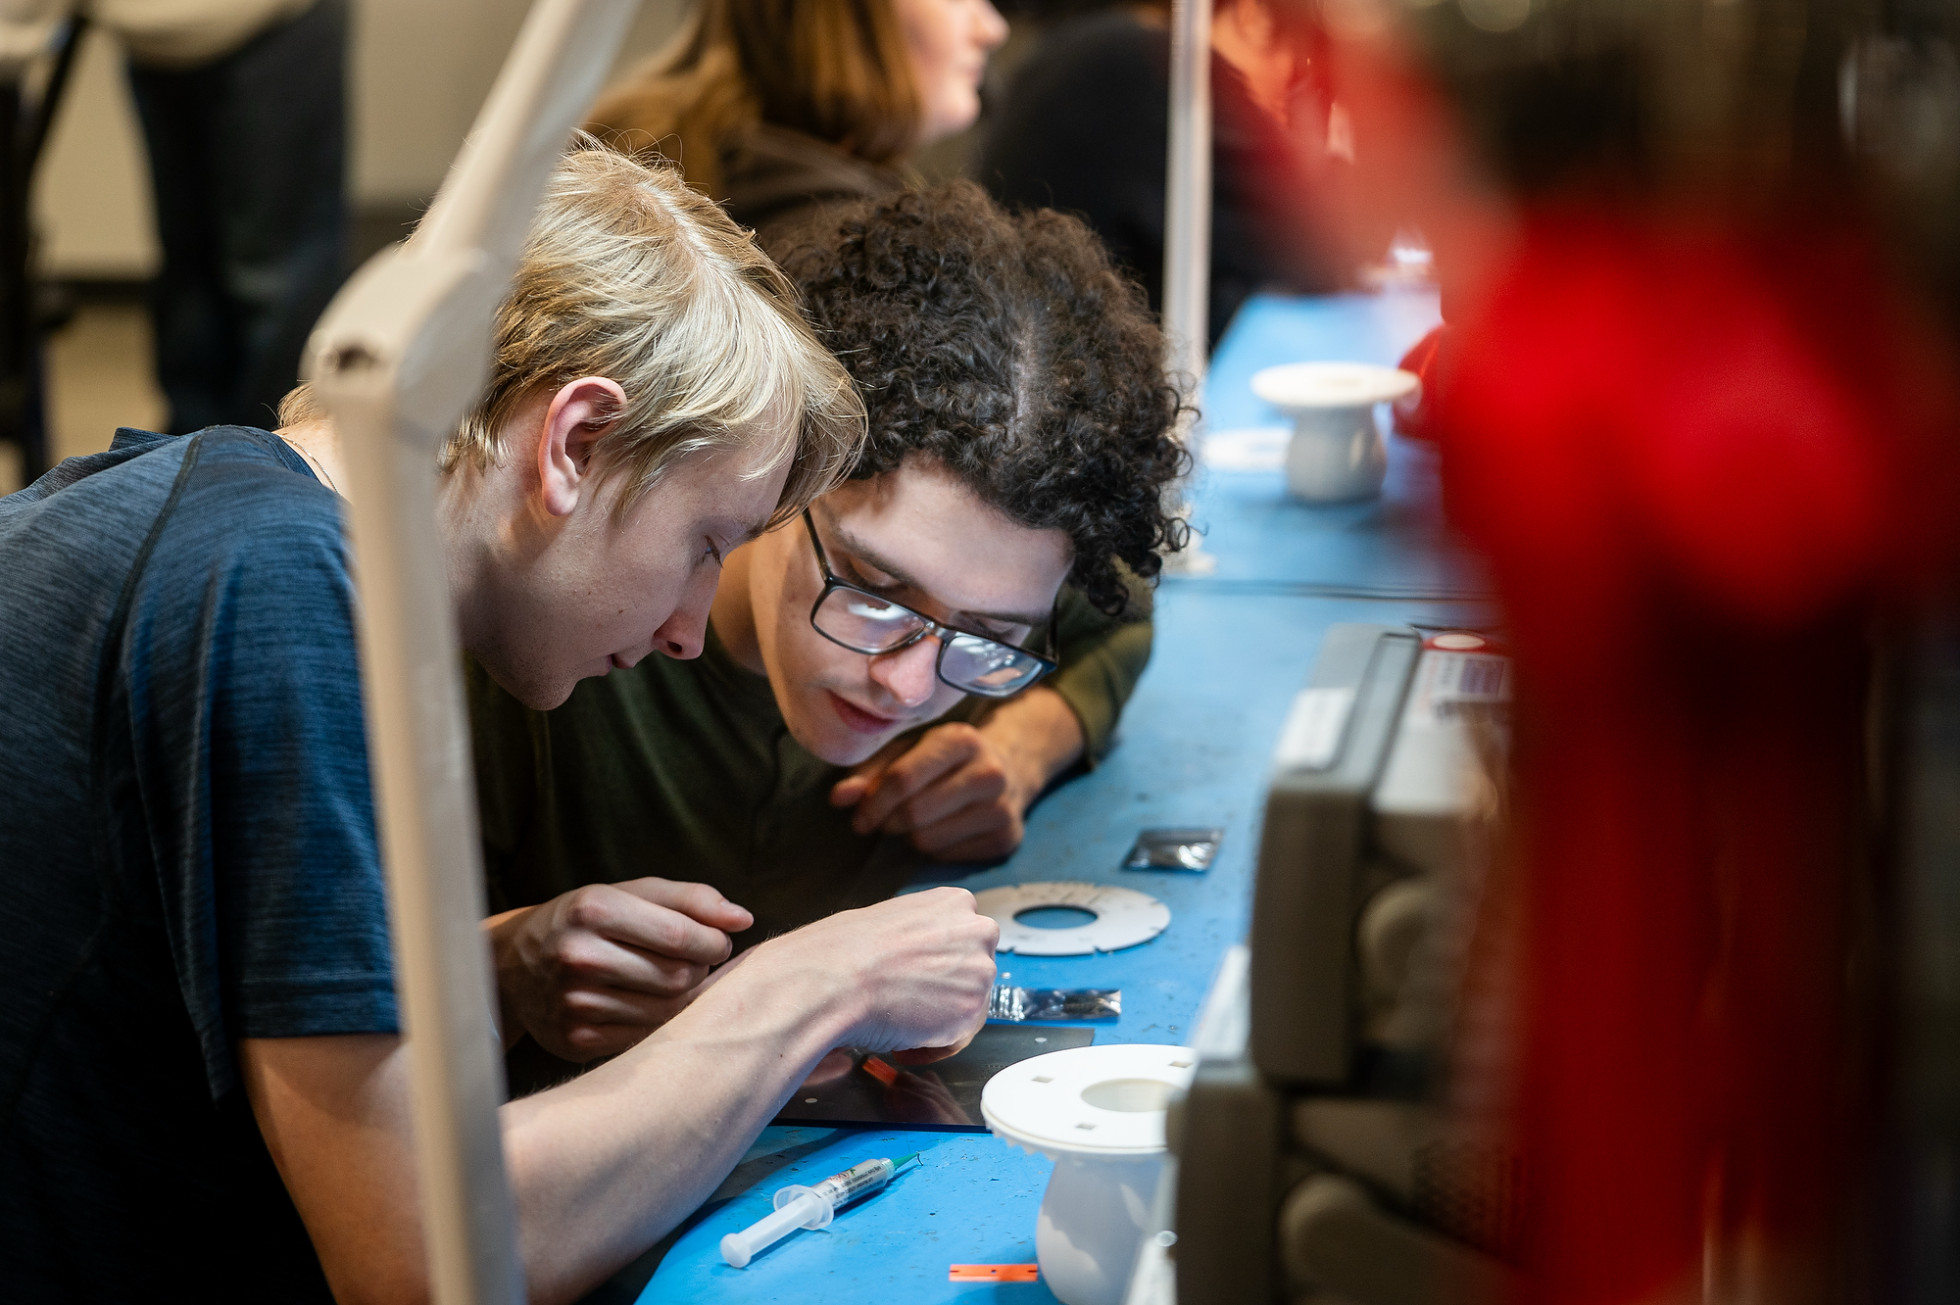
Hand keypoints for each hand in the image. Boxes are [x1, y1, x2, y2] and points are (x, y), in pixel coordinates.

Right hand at [488, 879, 752, 1061]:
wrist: (516, 963)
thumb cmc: (588, 921)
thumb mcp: (631, 893)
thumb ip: (691, 900)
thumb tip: (743, 919)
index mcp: (594, 909)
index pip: (682, 936)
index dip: (714, 942)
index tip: (717, 941)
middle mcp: (579, 956)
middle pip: (679, 977)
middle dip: (699, 969)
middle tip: (691, 961)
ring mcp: (574, 1002)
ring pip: (668, 1011)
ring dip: (682, 997)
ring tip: (668, 979)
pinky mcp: (576, 1039)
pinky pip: (646, 1036)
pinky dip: (658, 1021)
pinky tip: (644, 1002)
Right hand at [746, 887, 997, 1060]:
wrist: (837, 979)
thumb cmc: (847, 950)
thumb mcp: (889, 921)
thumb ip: (918, 938)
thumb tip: (913, 959)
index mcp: (955, 902)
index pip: (962, 940)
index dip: (938, 966)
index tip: (919, 981)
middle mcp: (977, 931)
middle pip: (971, 972)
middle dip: (942, 993)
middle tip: (909, 1008)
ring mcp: (980, 970)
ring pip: (968, 1005)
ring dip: (937, 1022)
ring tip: (900, 1028)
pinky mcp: (971, 1010)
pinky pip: (958, 1037)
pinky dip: (932, 1046)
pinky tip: (904, 1044)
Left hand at [830, 688, 1085, 861]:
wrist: (1010, 769)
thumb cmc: (944, 760)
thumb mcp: (908, 752)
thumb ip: (871, 773)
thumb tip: (838, 799)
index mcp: (960, 739)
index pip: (903, 778)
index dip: (873, 802)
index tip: (858, 818)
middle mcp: (989, 772)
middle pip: (915, 814)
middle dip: (890, 822)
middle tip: (884, 822)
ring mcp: (1002, 807)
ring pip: (929, 841)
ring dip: (911, 838)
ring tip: (916, 822)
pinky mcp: (1008, 838)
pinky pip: (948, 857)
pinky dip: (935, 849)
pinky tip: (941, 830)